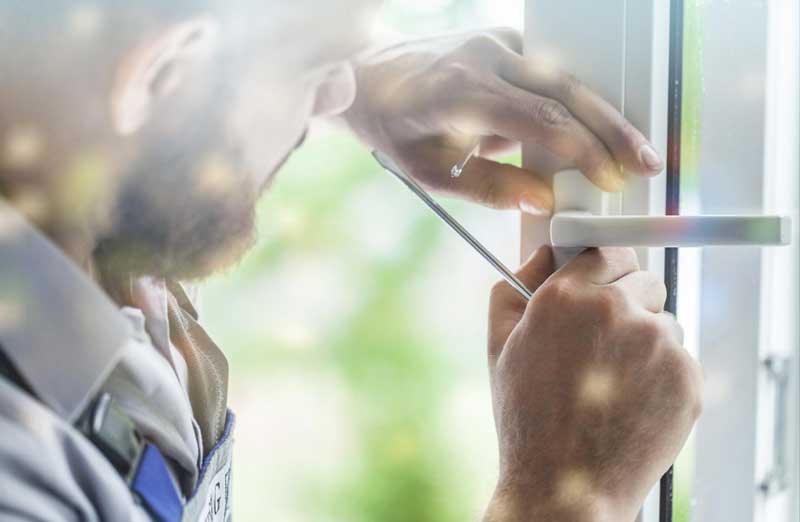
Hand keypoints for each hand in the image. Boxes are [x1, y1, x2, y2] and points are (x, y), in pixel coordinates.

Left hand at [343, 29, 663, 214]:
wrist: (370, 74)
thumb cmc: (396, 128)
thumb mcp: (430, 172)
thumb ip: (488, 188)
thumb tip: (544, 202)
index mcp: (460, 91)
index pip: (538, 118)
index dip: (582, 149)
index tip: (610, 179)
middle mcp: (484, 56)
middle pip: (565, 91)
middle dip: (611, 129)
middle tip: (647, 163)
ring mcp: (498, 41)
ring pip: (566, 77)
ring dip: (603, 114)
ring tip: (634, 152)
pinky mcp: (506, 40)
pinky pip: (552, 72)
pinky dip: (578, 102)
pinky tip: (601, 131)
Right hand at [484, 247, 701, 521]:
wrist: (566, 484)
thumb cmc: (528, 417)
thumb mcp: (499, 345)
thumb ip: (514, 287)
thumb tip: (542, 255)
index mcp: (565, 296)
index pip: (605, 249)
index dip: (605, 268)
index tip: (604, 282)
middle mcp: (615, 309)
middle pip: (643, 278)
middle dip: (628, 300)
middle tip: (605, 339)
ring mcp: (657, 343)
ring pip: (664, 321)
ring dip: (646, 340)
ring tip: (613, 381)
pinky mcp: (687, 377)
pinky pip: (680, 359)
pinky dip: (662, 375)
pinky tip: (631, 402)